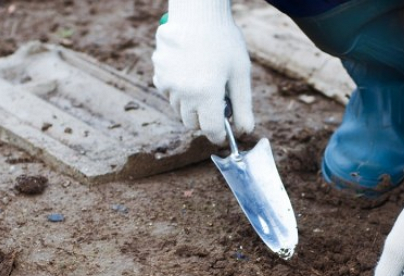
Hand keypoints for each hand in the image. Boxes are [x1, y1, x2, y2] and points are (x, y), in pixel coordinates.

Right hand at [152, 0, 253, 143]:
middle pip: (192, 124)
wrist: (197, 13)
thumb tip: (246, 131)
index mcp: (207, 94)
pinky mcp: (158, 74)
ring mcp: (168, 84)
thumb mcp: (240, 73)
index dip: (219, 135)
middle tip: (217, 103)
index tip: (224, 133)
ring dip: (192, 106)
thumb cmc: (224, 41)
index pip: (210, 131)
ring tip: (204, 82)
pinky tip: (190, 73)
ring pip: (180, 110)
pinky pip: (169, 94)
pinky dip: (179, 92)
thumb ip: (243, 106)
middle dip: (205, 120)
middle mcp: (184, 93)